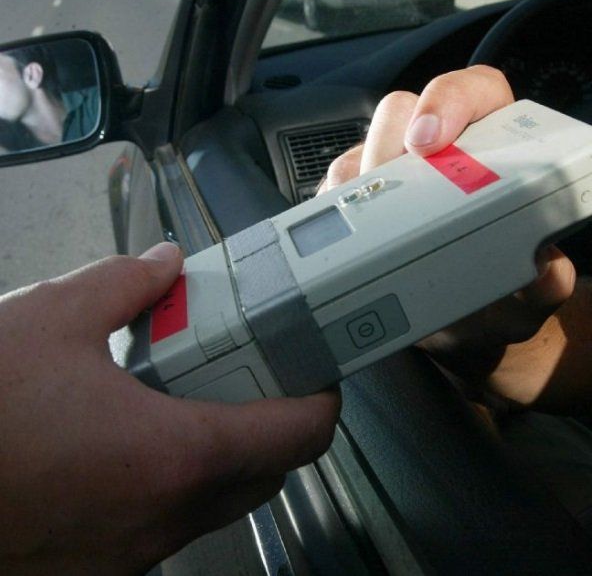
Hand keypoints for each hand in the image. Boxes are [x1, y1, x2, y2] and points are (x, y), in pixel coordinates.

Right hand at [0, 243, 339, 573]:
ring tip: (188, 399)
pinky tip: (129, 442)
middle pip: (269, 472)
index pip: (301, 435)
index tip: (317, 372)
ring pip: (221, 502)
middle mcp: (167, 517)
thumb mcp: (49, 321)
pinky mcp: (100, 568)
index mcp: (177, 455)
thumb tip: (164, 265)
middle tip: (252, 375)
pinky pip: (168, 523)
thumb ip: (124, 284)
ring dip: (225, 454)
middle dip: (274, 423)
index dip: (323, 398)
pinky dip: (174, 482)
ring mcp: (135, 553)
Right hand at [320, 66, 575, 396]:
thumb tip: (548, 270)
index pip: (477, 93)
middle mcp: (444, 150)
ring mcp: (398, 172)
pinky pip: (336, 187)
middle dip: (389, 145)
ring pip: (363, 147)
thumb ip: (547, 283)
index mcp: (498, 149)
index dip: (449, 101)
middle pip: (404, 111)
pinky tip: (348, 237)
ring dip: (360, 182)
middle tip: (390, 188)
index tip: (429, 141)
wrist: (469, 327)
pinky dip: (336, 208)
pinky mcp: (362, 199)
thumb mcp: (531, 294)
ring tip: (370, 226)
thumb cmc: (505, 295)